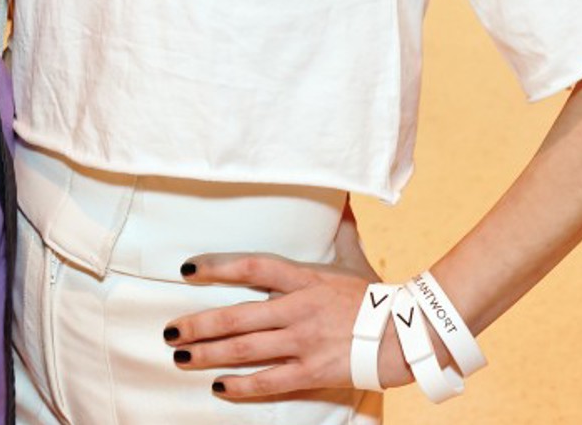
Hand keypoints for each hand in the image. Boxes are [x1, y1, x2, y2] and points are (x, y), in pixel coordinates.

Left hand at [165, 252, 408, 400]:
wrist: (411, 333)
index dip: (217, 267)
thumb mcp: (355, 257)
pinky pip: (270, 380)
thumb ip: (342, 229)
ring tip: (180, 357)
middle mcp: (299, 308)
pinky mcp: (315, 370)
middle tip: (169, 330)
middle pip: (237, 316)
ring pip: (246, 349)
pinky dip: (242, 385)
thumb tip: (343, 195)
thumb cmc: (378, 295)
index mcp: (305, 278)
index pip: (253, 265)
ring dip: (209, 354)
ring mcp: (305, 341)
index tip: (187, 271)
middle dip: (199, 324)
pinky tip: (219, 386)